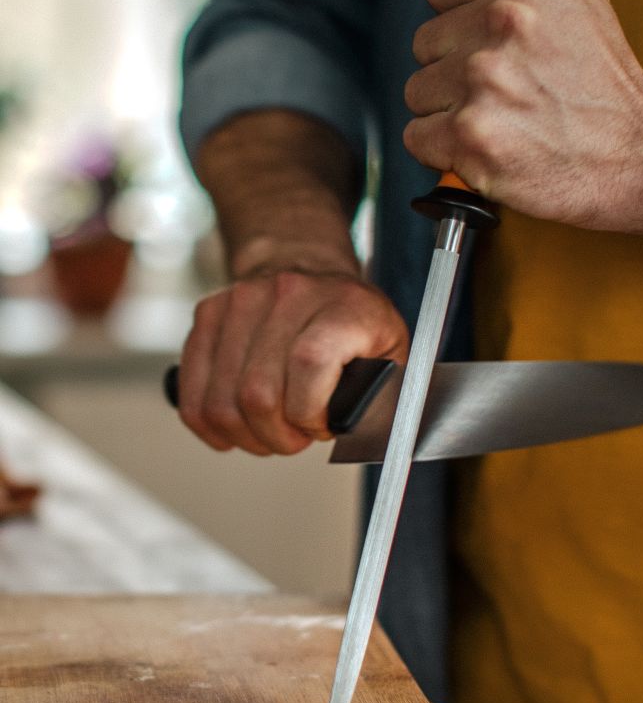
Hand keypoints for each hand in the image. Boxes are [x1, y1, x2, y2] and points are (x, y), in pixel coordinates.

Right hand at [177, 268, 407, 455]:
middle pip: (259, 395)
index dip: (310, 413)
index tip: (321, 425)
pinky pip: (193, 393)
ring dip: (246, 435)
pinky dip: (211, 424)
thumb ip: (381, 393)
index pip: (308, 364)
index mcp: (342, 306)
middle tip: (295, 435)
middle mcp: (288, 296)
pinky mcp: (208, 315)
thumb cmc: (350, 319)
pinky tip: (235, 428)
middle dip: (278, 435)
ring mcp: (240, 302)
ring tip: (270, 429)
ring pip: (222, 403)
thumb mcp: (390, 350)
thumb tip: (356, 434)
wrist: (308, 267)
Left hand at [403, 0, 642, 236]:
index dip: (464, 21)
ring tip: (502, 118)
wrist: (632, 153)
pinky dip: (444, 151)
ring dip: (449, 111)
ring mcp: (485, 80)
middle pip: (425, 43)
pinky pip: (417, 137)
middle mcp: (506, 21)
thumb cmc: (599, 70)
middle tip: (508, 88)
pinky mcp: (471, 137)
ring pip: (418, 91)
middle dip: (456, 68)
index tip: (499, 44)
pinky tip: (486, 148)